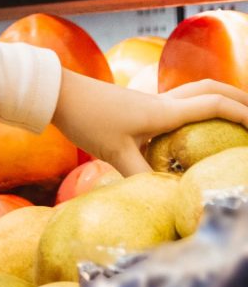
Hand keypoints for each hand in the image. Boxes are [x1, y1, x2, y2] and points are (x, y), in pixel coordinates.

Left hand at [51, 72, 247, 175]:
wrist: (56, 93)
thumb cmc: (85, 119)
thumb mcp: (113, 152)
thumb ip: (141, 175)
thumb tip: (164, 196)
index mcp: (165, 111)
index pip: (216, 105)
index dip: (244, 114)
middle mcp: (163, 102)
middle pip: (212, 90)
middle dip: (240, 100)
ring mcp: (151, 101)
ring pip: (195, 92)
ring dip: (219, 99)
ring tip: (235, 117)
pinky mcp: (138, 105)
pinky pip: (178, 101)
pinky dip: (196, 106)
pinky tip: (193, 126)